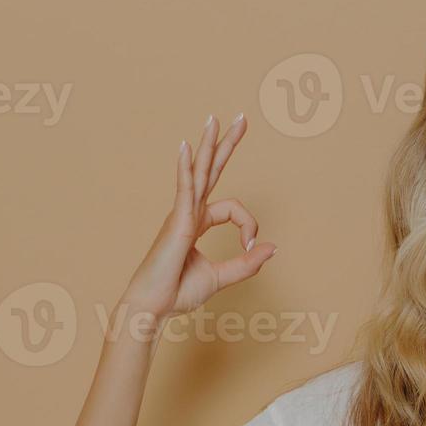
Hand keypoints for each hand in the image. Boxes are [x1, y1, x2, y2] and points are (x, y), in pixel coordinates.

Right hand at [122, 112, 276, 320]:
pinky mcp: (176, 222)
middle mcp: (187, 212)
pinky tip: (186, 147)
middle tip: (241, 118)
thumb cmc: (176, 293)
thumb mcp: (221, 277)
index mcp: (196, 222)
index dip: (248, 224)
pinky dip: (185, 168)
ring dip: (208, 144)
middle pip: (210, 169)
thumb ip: (247, 263)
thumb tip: (273, 247)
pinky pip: (184, 189)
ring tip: (215, 119)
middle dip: (226, 143)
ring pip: (198, 172)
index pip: (232, 209)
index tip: (250, 245)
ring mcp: (180, 214)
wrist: (153, 307)